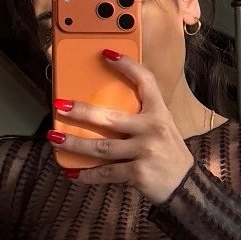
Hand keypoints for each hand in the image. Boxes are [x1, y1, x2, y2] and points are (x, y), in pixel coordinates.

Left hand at [48, 55, 193, 203]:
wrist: (185, 185)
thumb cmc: (166, 152)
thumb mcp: (160, 127)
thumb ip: (139, 116)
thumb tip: (99, 109)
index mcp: (158, 112)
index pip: (145, 81)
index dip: (127, 66)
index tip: (106, 53)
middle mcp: (153, 128)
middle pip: (110, 117)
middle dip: (82, 111)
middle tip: (59, 105)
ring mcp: (145, 151)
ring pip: (102, 147)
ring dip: (74, 143)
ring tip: (54, 137)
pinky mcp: (138, 173)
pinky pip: (106, 173)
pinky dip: (86, 175)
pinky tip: (71, 172)